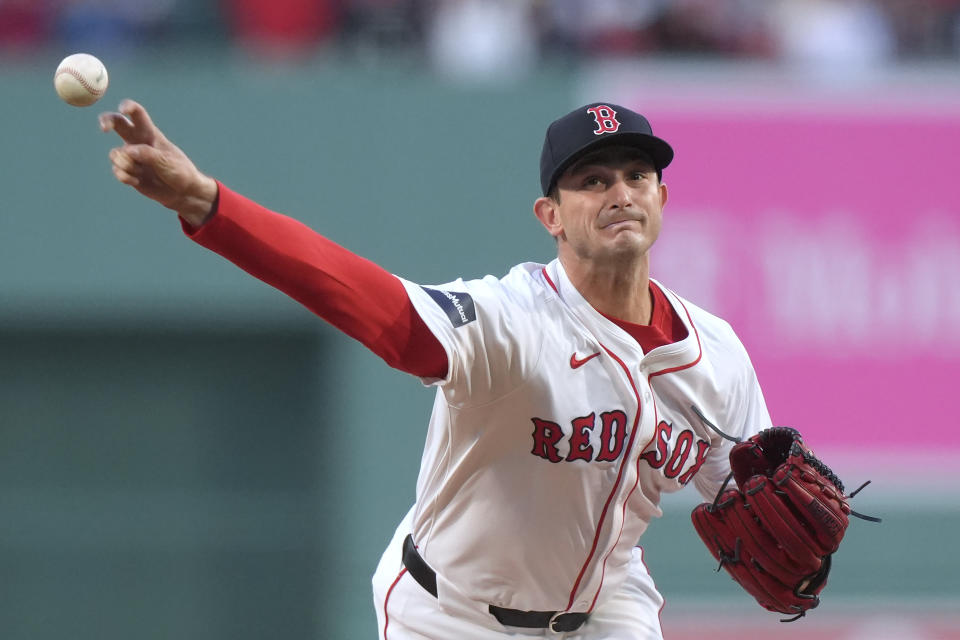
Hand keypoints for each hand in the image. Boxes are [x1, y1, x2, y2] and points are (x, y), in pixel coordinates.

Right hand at [100, 99, 218, 227]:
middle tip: (104, 129)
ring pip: (115, 154)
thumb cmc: (179, 172)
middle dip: (107, 121)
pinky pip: (117, 170)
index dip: (128, 107)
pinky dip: (126, 177)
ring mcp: (131, 156)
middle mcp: (138, 142)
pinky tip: (138, 181)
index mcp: (150, 134)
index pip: (138, 114)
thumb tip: (127, 150)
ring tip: (142, 172)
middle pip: (118, 124)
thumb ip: (148, 154)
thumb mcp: (167, 161)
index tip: (123, 109)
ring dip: (126, 164)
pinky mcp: (128, 171)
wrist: (182, 193)